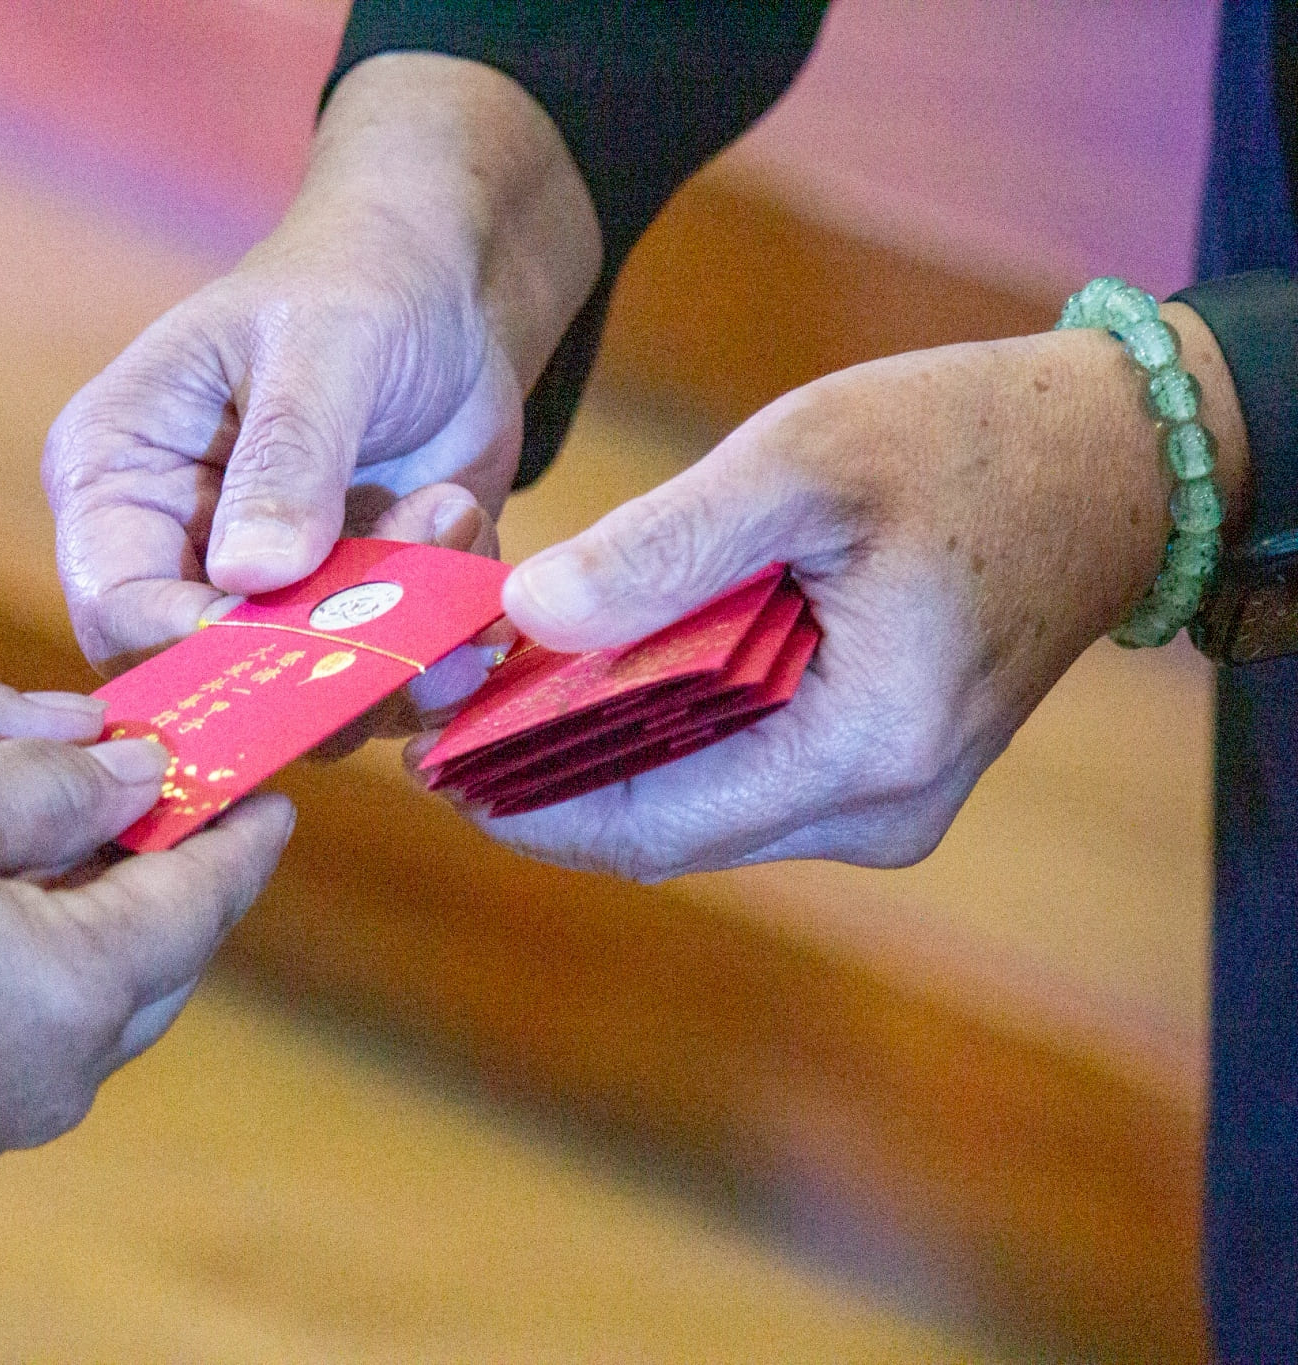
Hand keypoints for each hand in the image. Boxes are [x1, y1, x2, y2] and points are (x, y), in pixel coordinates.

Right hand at [0, 726, 295, 1177]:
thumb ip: (53, 781)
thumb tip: (141, 775)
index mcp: (78, 988)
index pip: (200, 901)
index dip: (240, 837)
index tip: (271, 792)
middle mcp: (59, 1071)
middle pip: (160, 963)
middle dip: (178, 881)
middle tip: (183, 807)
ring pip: (95, 1006)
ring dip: (106, 927)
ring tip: (90, 847)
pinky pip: (28, 1041)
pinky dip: (42, 974)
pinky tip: (3, 918)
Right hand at [44, 53, 599, 672]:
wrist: (453, 290)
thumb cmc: (359, 282)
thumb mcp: (323, 344)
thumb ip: (288, 458)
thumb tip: (251, 578)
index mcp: (117, 480)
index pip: (115, 607)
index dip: (193, 645)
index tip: (296, 637)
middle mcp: (174, 558)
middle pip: (209, 677)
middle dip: (320, 660)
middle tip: (410, 602)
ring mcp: (265, 602)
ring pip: (309, 700)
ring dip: (399, 644)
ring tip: (451, 518)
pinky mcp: (348, 620)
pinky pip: (388, 680)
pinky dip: (444, 641)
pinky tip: (473, 544)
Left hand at [468, 305, 1249, 880]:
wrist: (1110, 456)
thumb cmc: (964, 440)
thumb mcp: (801, 461)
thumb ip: (661, 547)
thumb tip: (528, 614)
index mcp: (865, 748)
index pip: (647, 825)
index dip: (524, 801)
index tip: (430, 759)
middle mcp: (880, 809)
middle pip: (663, 830)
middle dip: (547, 782)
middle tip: (447, 717)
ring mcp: (888, 804)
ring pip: (697, 810)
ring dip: (599, 762)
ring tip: (504, 692)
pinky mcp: (884, 773)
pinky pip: (741, 779)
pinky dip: (662, 740)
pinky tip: (603, 681)